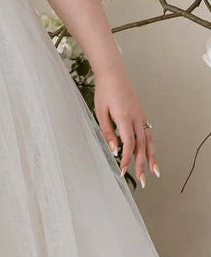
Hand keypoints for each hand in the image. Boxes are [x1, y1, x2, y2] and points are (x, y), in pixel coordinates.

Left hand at [93, 67, 159, 187]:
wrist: (113, 74)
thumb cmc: (104, 92)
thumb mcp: (100, 112)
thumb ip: (108, 132)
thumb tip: (114, 150)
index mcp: (125, 117)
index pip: (129, 143)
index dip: (127, 158)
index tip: (123, 170)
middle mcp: (137, 118)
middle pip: (142, 145)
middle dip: (142, 165)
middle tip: (143, 181)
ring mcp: (141, 116)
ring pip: (149, 140)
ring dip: (151, 157)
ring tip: (154, 172)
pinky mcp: (141, 115)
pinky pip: (148, 133)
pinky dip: (150, 146)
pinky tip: (149, 155)